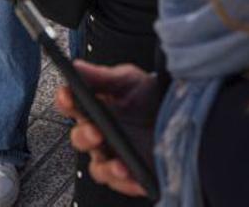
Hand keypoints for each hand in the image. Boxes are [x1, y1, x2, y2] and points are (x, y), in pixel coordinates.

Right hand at [57, 62, 160, 197]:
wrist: (182, 114)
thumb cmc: (150, 97)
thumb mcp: (129, 80)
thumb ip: (102, 76)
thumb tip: (77, 66)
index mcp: (96, 108)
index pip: (73, 105)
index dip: (66, 100)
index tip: (68, 95)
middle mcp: (101, 135)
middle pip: (81, 139)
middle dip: (84, 136)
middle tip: (96, 131)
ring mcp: (114, 155)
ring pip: (99, 167)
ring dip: (106, 167)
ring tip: (118, 163)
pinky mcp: (130, 174)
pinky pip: (122, 183)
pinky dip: (125, 182)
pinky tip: (132, 174)